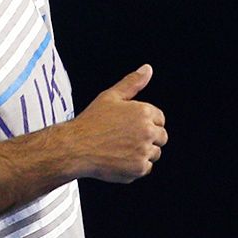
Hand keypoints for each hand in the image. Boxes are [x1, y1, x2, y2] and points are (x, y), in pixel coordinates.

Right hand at [66, 64, 167, 182]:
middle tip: (124, 137)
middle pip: (161, 136)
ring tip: (119, 147)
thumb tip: (147, 69)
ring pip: (154, 153)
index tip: (129, 124)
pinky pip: (145, 167)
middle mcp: (147, 132)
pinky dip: (134, 165)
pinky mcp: (139, 168)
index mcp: (143, 112)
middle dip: (147, 137)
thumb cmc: (91, 121)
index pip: (159, 118)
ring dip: (142, 151)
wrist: (76, 146)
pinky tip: (118, 157)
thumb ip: (132, 82)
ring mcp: (144, 151)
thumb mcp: (110, 96)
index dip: (145, 121)